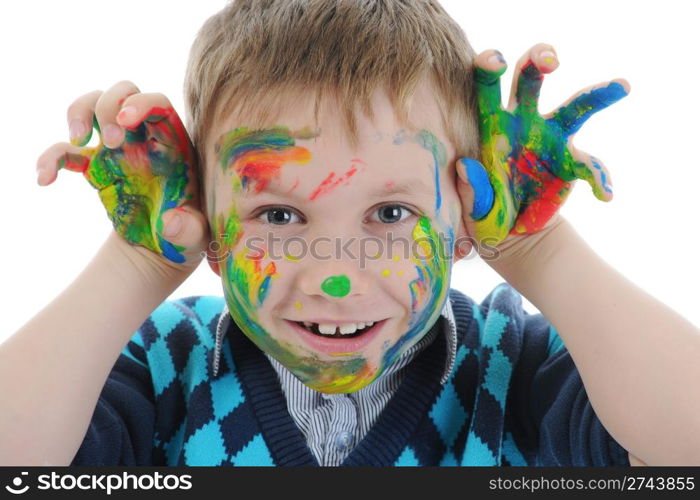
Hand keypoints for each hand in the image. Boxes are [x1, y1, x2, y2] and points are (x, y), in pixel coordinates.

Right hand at [36, 81, 206, 267]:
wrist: (161, 244)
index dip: (140, 103)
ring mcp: (118, 149)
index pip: (157, 103)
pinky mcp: (95, 167)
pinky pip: (66, 151)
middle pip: (123, 93)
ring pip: (93, 105)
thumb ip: (189, 229)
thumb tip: (169, 223)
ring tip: (78, 141)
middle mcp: (145, 138)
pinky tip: (45, 179)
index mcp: (173, 144)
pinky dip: (51, 158)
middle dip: (109, 105)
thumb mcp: (197, 235)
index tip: (125, 120)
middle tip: (111, 143)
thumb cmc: (188, 233)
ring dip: (79, 112)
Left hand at [456, 43, 629, 247]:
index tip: (496, 61)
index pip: (488, 88)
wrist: (510, 233)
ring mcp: (551, 139)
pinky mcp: (570, 163)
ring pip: (575, 107)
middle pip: (531, 80)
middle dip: (538, 60)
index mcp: (492, 125)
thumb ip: (470, 187)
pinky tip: (605, 196)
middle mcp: (523, 123)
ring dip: (597, 94)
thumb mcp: (473, 205)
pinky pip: (589, 166)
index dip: (489, 67)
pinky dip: (599, 179)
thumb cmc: (485, 211)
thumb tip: (466, 166)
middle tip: (551, 60)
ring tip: (621, 86)